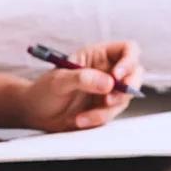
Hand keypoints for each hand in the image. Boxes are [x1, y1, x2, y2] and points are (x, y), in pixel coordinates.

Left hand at [21, 41, 143, 131]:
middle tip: (109, 100)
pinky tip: (79, 121)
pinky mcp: (104, 109)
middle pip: (135, 74)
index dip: (129, 61)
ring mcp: (108, 91)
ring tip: (81, 117)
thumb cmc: (43, 91)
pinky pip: (112, 114)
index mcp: (98, 55)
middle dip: (126, 89)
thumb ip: (82, 78)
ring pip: (124, 98)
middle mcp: (107, 71)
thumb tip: (109, 83)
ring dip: (106, 110)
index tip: (117, 76)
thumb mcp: (59, 81)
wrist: (35, 114)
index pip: (128, 50)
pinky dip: (97, 119)